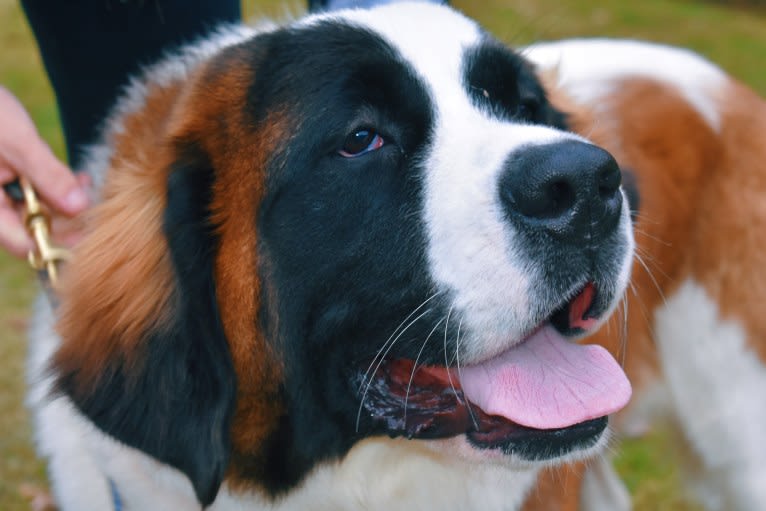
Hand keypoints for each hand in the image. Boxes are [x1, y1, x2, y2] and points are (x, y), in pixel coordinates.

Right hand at [0, 86, 89, 257]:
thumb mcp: (18, 142)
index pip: (26, 244)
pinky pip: (39, 196)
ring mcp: (2, 197)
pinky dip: (59, 189)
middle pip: (36, 231)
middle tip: (100, 206)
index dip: (61, 245)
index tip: (94, 234)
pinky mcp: (11, 183)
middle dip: (70, 220)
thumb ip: (49, 175)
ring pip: (41, 213)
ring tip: (87, 184)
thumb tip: (79, 208)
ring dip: (68, 203)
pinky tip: (79, 178)